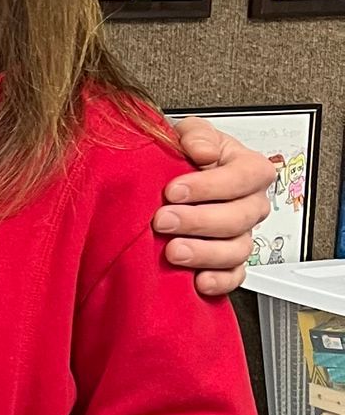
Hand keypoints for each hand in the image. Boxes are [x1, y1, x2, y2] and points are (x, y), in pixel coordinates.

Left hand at [157, 119, 272, 298]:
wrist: (174, 179)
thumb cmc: (189, 156)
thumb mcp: (192, 133)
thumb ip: (198, 134)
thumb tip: (201, 149)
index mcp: (250, 170)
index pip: (243, 178)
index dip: (209, 186)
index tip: (174, 190)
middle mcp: (251, 204)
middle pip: (238, 218)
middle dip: (198, 221)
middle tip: (164, 220)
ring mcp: (242, 234)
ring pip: (236, 250)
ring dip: (203, 253)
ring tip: (173, 250)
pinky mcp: (229, 261)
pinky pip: (234, 276)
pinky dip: (219, 281)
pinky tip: (198, 280)